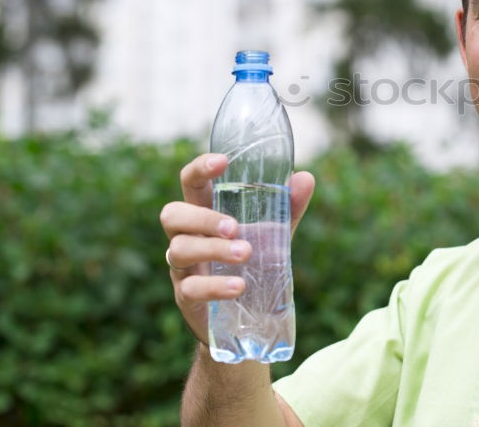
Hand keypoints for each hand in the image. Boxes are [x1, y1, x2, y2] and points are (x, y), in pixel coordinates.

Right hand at [160, 154, 314, 343]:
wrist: (247, 316)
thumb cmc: (254, 262)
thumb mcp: (274, 233)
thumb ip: (288, 208)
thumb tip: (306, 177)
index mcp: (205, 212)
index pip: (189, 182)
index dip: (199, 169)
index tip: (222, 162)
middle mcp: (187, 235)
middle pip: (172, 214)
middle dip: (202, 217)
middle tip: (235, 227)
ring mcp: (183, 266)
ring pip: (179, 249)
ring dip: (214, 249)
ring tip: (246, 254)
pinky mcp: (185, 296)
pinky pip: (191, 288)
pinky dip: (216, 286)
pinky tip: (240, 286)